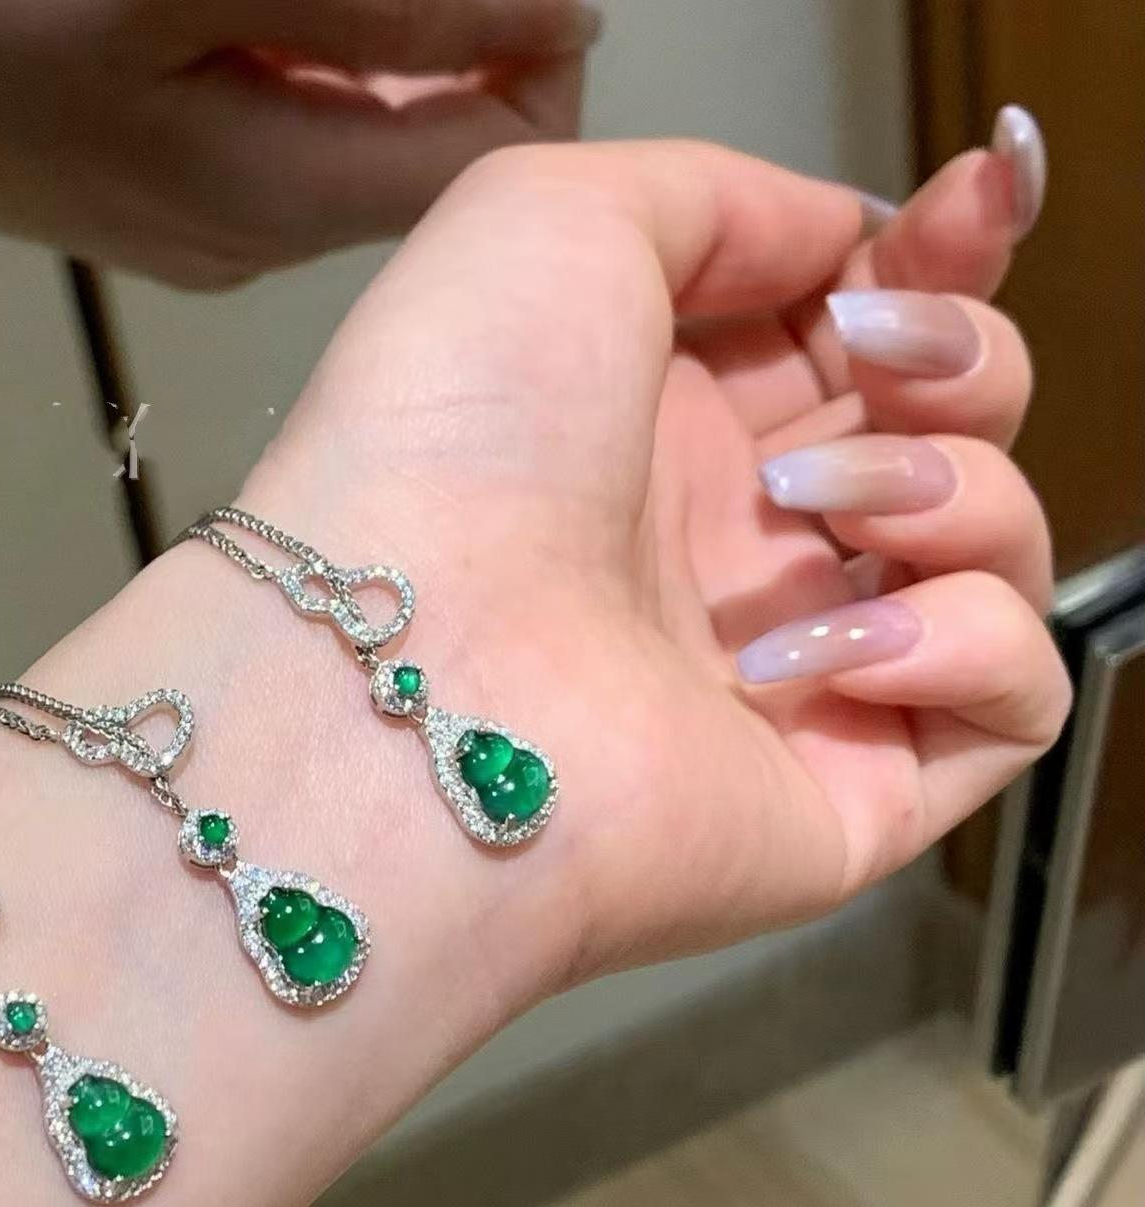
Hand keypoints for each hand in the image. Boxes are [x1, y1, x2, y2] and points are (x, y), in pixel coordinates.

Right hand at [0, 0, 600, 283]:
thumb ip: (399, 2)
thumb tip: (563, 19)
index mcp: (282, 201)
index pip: (505, 153)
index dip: (539, 34)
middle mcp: (252, 241)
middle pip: (426, 133)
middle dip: (436, 12)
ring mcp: (187, 221)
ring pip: (341, 111)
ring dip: (350, 12)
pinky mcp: (134, 183)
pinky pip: (258, 105)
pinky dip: (271, 30)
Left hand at [243, 123, 1065, 982]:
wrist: (406, 671)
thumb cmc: (452, 436)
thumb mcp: (557, 223)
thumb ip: (720, 202)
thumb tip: (850, 245)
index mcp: (660, 427)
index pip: (857, 342)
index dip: (939, 271)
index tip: (973, 212)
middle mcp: (730, 552)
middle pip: (942, 435)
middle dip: (962, 364)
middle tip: (881, 368)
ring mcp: (792, 678)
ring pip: (991, 557)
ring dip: (956, 490)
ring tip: (816, 506)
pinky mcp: (844, 794)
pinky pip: (1009, 708)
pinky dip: (971, 645)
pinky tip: (832, 643)